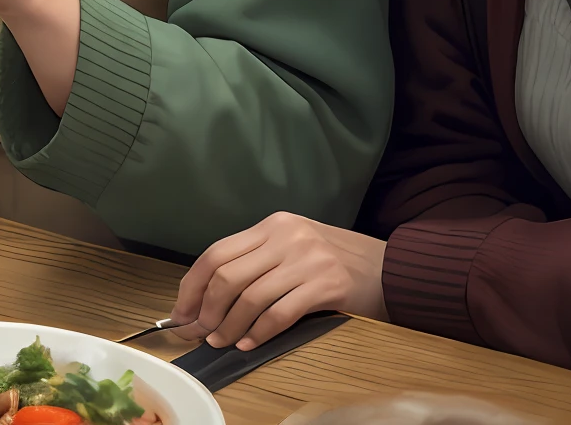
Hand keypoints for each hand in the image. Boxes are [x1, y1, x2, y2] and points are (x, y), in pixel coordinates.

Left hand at [171, 213, 387, 349]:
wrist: (389, 268)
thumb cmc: (335, 261)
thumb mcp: (292, 247)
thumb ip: (256, 262)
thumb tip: (208, 298)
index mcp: (271, 225)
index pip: (216, 252)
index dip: (192, 286)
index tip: (181, 312)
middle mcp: (285, 237)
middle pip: (227, 275)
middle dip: (206, 309)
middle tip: (199, 333)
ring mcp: (306, 260)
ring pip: (251, 297)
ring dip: (230, 326)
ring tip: (221, 342)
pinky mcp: (326, 284)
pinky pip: (280, 313)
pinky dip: (260, 332)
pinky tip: (250, 344)